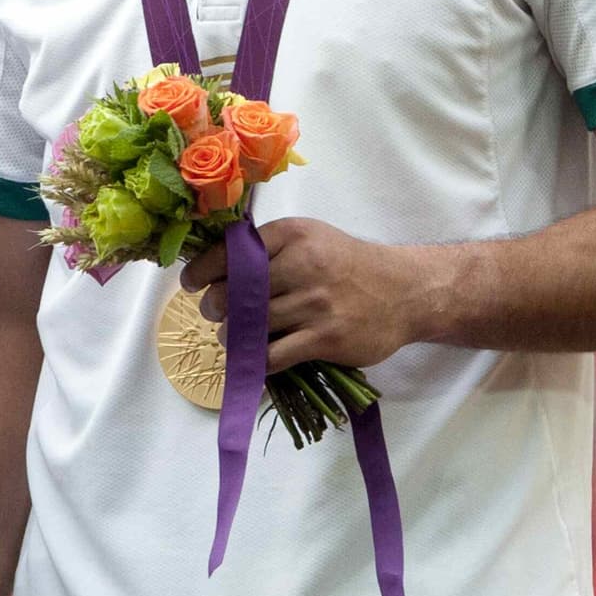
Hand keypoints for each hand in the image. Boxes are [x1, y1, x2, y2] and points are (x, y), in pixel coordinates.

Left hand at [180, 217, 410, 373]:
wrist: (404, 291)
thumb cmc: (348, 265)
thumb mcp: (311, 238)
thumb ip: (269, 248)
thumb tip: (216, 267)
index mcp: (293, 235)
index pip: (232, 253)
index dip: (202, 271)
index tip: (191, 283)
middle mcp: (303, 265)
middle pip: (235, 293)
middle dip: (215, 307)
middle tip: (215, 313)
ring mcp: (314, 304)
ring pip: (249, 326)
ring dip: (233, 336)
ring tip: (235, 335)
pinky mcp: (324, 338)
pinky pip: (273, 356)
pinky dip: (256, 360)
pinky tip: (256, 357)